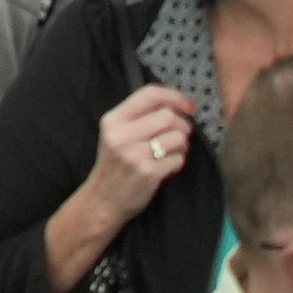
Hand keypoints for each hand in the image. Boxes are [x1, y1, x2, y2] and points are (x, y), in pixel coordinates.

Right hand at [77, 84, 197, 230]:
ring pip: (177, 137)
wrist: (104, 198)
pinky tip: (168, 165)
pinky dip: (178, 160)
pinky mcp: (149, 172)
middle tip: (181, 133)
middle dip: (183, 124)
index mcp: (113, 120)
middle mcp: (122, 134)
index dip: (174, 96)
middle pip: (167, 116)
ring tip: (173, 150)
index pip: (148, 94)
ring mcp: (135, 154)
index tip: (188, 104)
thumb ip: (139, 117)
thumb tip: (177, 103)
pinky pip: (178, 158)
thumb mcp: (116, 134)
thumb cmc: (115, 163)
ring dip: (182, 144)